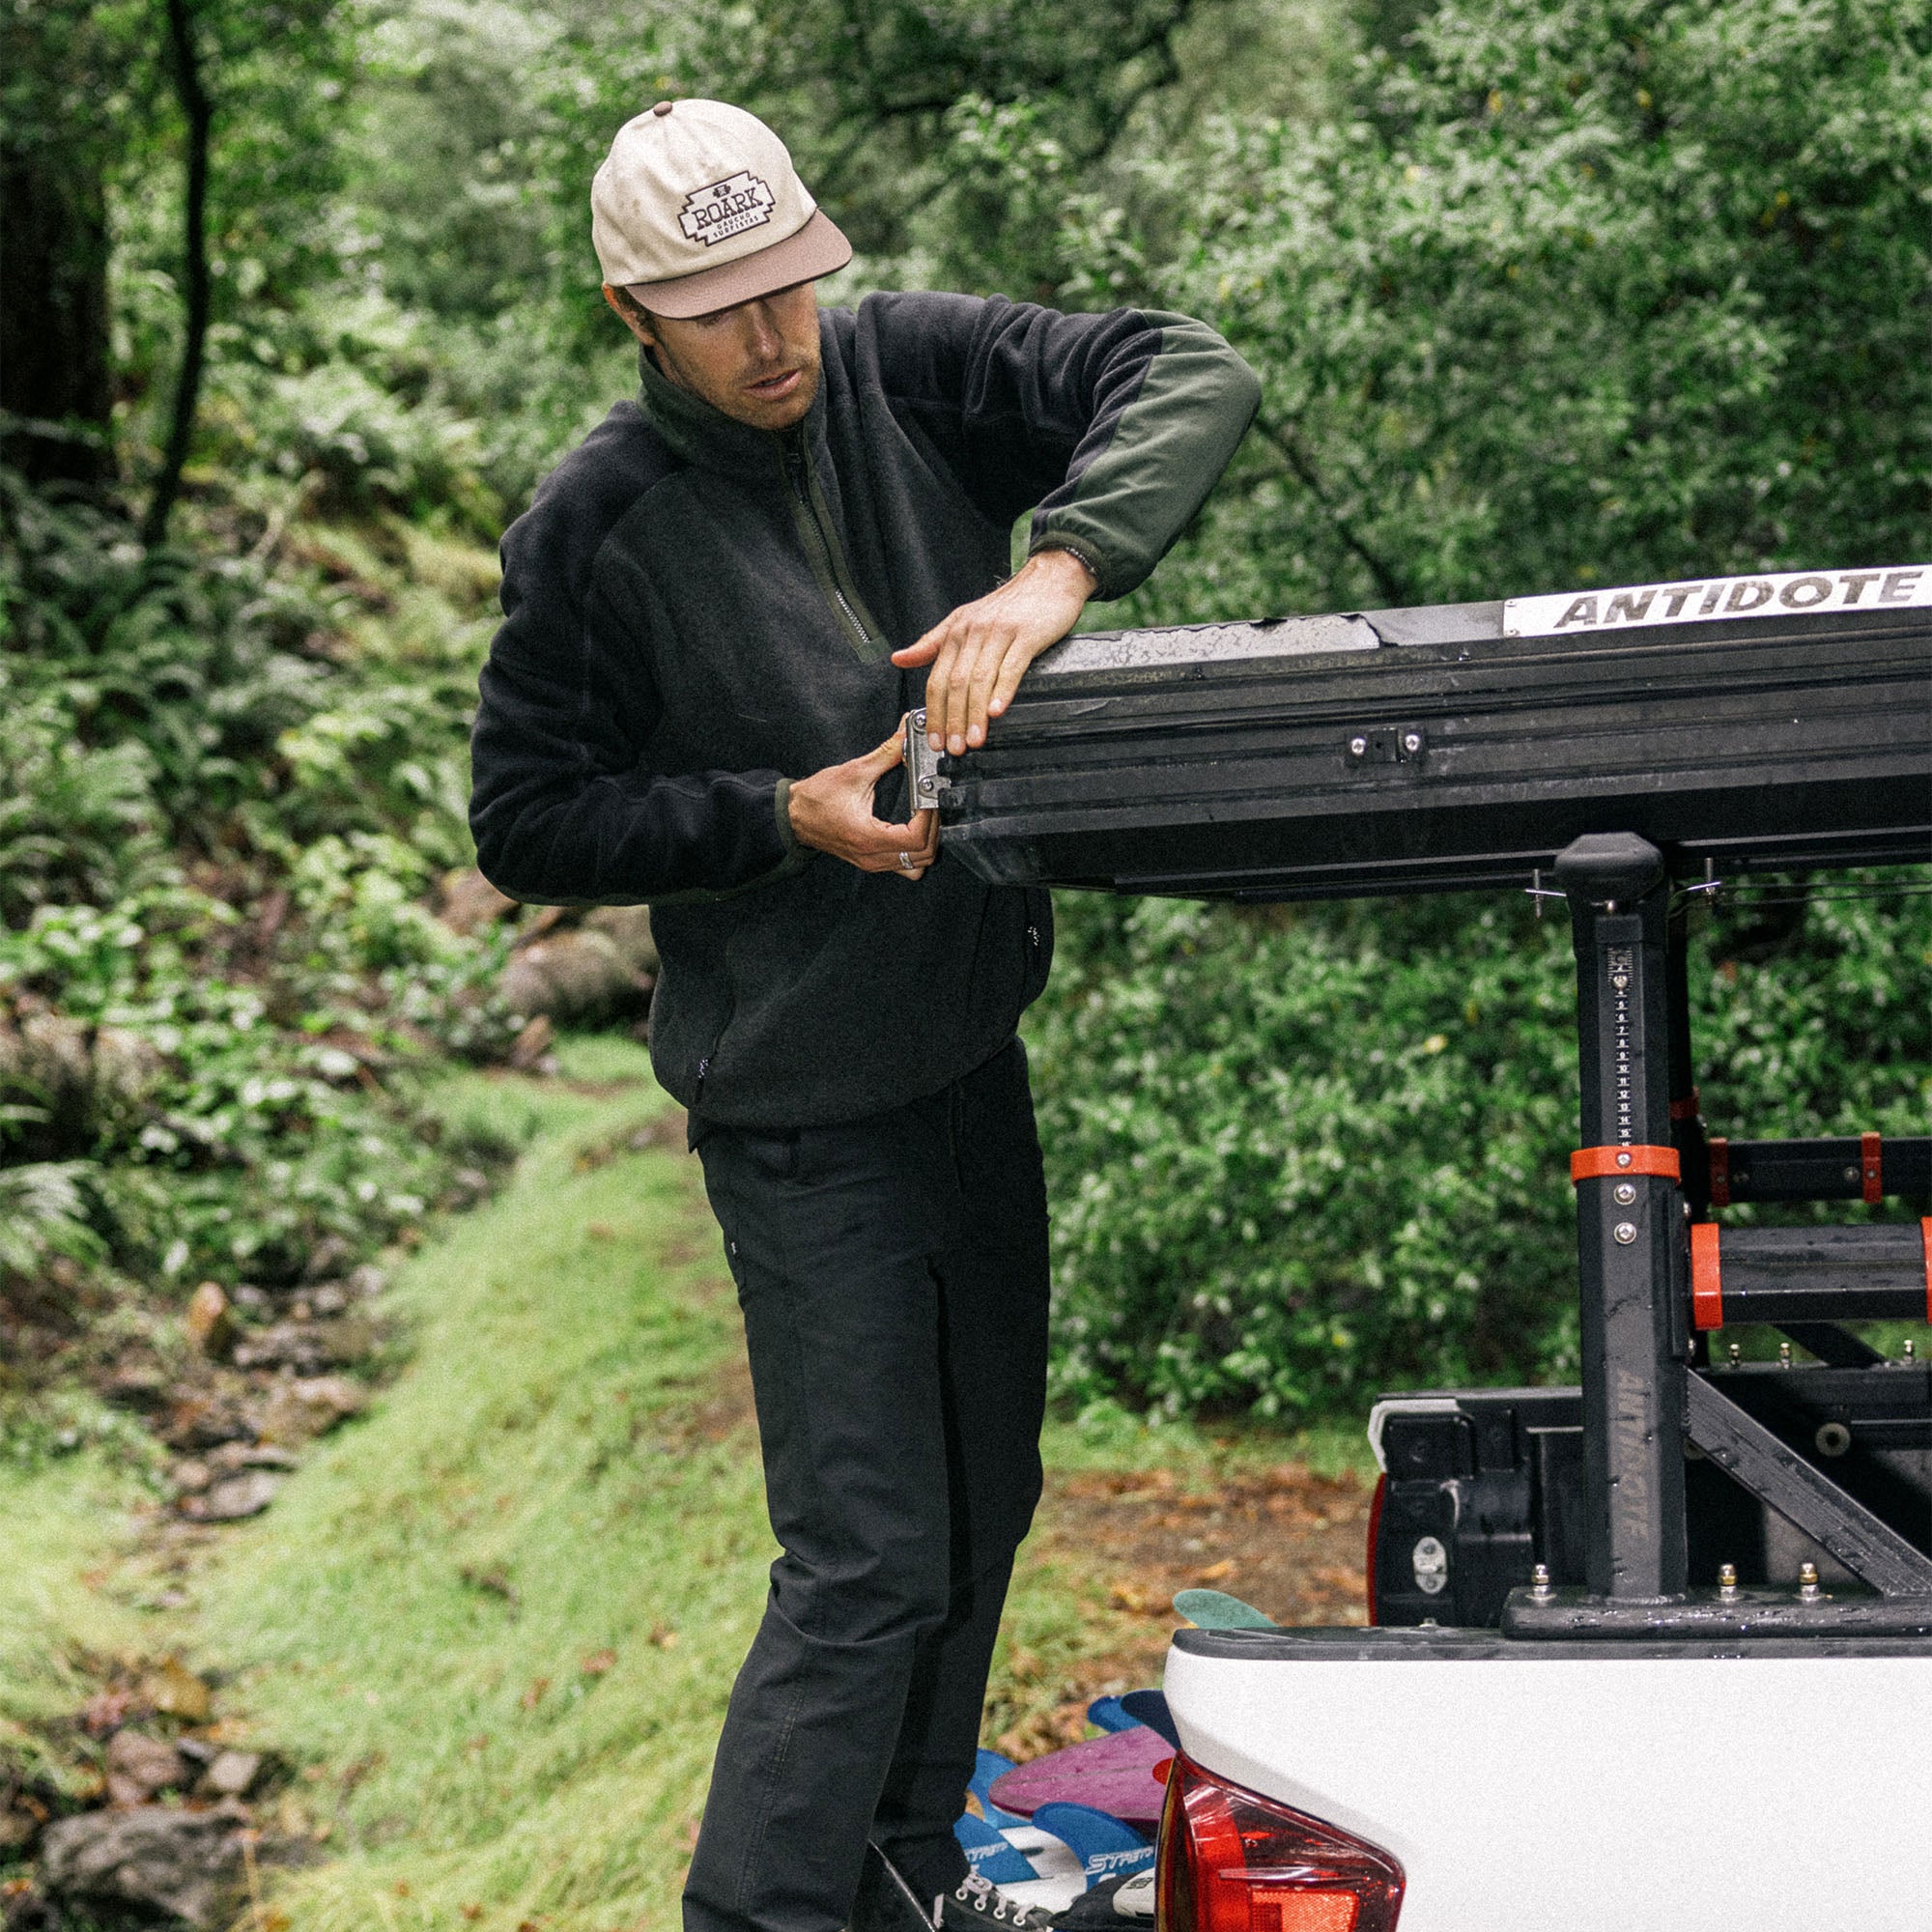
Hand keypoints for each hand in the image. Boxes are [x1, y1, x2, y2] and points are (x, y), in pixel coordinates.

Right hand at [786, 728, 939, 880]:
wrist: (794, 817)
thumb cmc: (816, 799)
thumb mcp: (853, 772)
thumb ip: (886, 754)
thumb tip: (906, 735)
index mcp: (867, 837)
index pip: (915, 839)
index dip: (930, 818)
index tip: (929, 799)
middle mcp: (872, 856)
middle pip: (923, 856)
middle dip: (934, 829)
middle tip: (931, 806)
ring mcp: (872, 863)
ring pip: (917, 866)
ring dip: (928, 844)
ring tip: (924, 819)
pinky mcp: (871, 862)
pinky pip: (904, 866)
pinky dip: (915, 852)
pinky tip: (913, 830)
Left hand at [891, 547, 1097, 754]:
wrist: (1049, 579)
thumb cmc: (1010, 604)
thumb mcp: (964, 619)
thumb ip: (931, 643)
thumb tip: (899, 659)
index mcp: (957, 632)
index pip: (937, 678)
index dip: (934, 712)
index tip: (935, 737)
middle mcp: (974, 632)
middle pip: (956, 683)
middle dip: (953, 720)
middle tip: (953, 747)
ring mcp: (1000, 633)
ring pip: (980, 679)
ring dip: (975, 714)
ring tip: (974, 739)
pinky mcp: (1027, 635)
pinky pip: (1011, 667)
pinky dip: (1002, 692)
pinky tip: (997, 712)